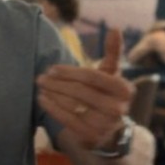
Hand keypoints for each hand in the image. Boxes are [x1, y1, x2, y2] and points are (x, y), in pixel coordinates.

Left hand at [37, 29, 132, 149]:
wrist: (111, 133)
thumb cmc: (107, 96)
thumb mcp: (113, 75)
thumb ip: (113, 52)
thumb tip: (115, 28)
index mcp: (124, 89)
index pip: (92, 76)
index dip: (70, 71)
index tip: (52, 68)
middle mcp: (117, 108)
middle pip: (80, 90)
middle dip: (57, 83)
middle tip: (41, 77)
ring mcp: (104, 124)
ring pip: (72, 104)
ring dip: (52, 93)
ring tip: (40, 85)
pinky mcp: (90, 136)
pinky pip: (66, 119)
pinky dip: (52, 107)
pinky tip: (42, 99)